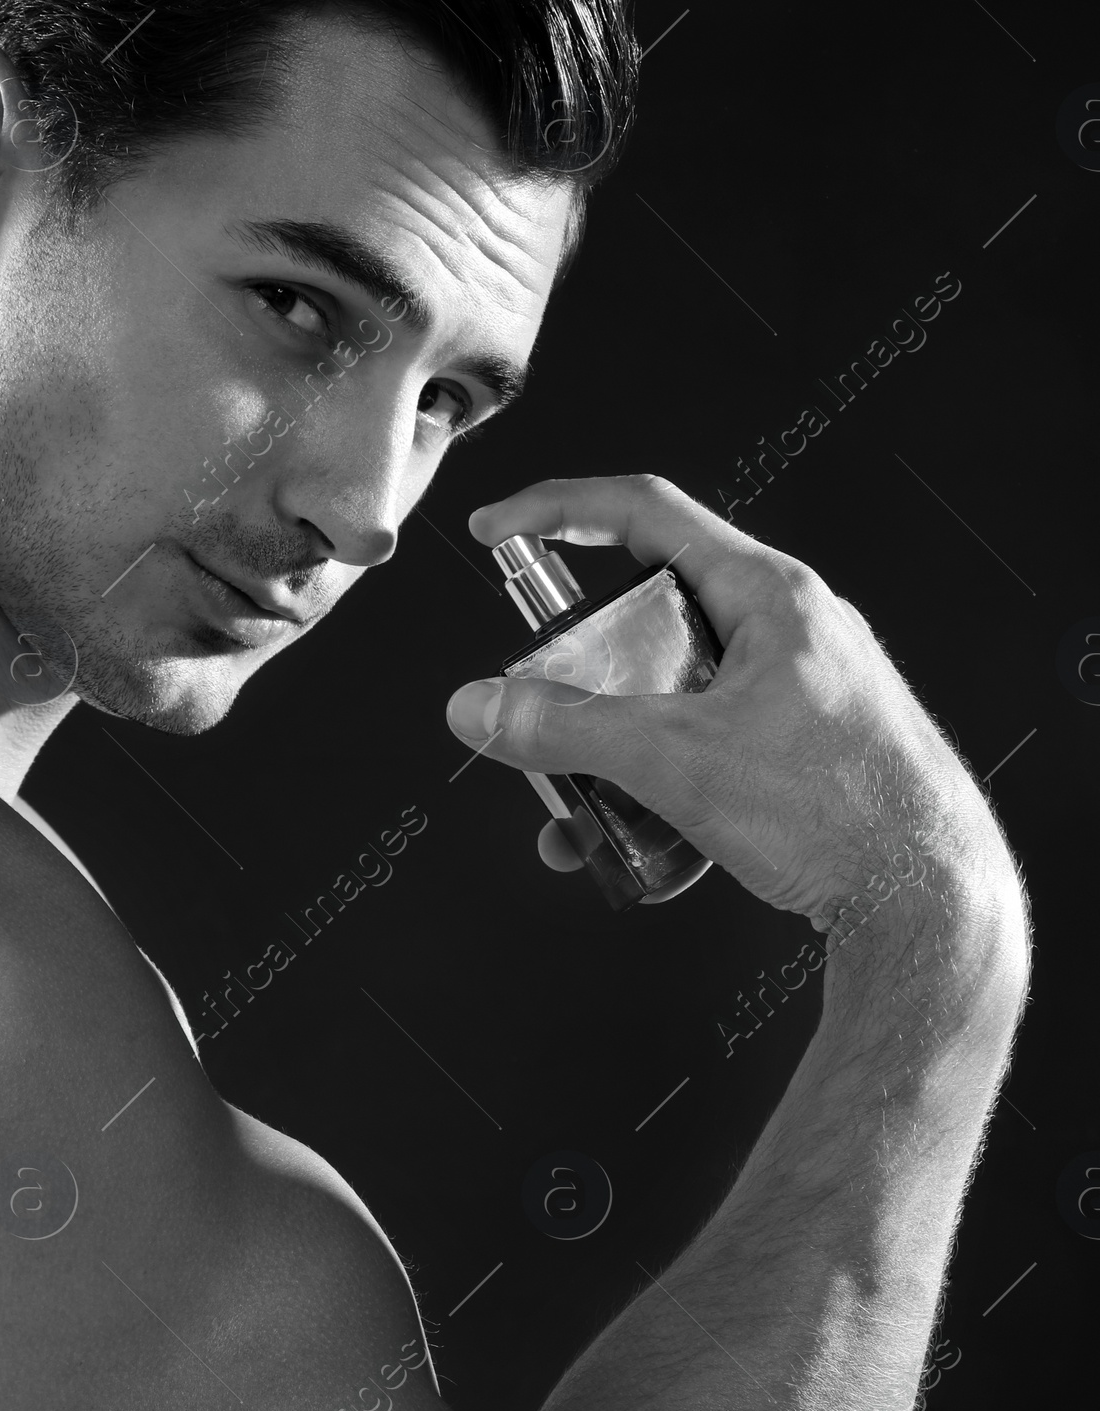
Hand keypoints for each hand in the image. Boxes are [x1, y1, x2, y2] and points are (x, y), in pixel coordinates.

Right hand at [446, 475, 1019, 934]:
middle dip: (584, 682)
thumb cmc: (839, 811)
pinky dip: (668, 799)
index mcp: (769, 597)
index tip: (499, 531)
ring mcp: (803, 694)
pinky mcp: (809, 754)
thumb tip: (480, 708)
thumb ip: (565, 729)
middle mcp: (791, 633)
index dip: (559, 511)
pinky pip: (714, 756)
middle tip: (542, 718)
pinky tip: (645, 857)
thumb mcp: (676, 761)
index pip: (646, 514)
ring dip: (618, 759)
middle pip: (652, 621)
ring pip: (678, 701)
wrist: (930, 899)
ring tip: (582, 818)